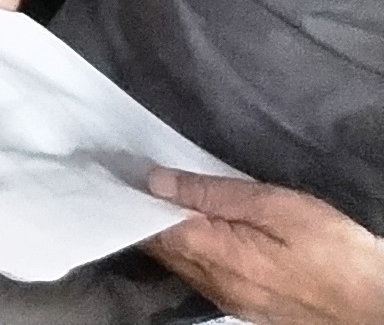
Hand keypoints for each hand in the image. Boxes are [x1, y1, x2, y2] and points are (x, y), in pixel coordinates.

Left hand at [141, 174, 383, 324]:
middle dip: (144, 213)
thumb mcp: (275, 206)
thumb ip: (212, 193)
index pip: (149, 228)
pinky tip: (195, 227)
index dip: (131, 198)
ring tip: (161, 195)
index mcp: (214, 258)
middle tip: (134, 175)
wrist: (378, 303)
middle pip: (160, 248)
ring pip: (180, 262)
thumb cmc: (333, 249)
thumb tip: (155, 180)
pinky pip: (202, 274)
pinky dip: (190, 248)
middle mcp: (212, 286)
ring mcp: (228, 300)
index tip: (116, 169)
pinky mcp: (246, 305)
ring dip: (167, 232)